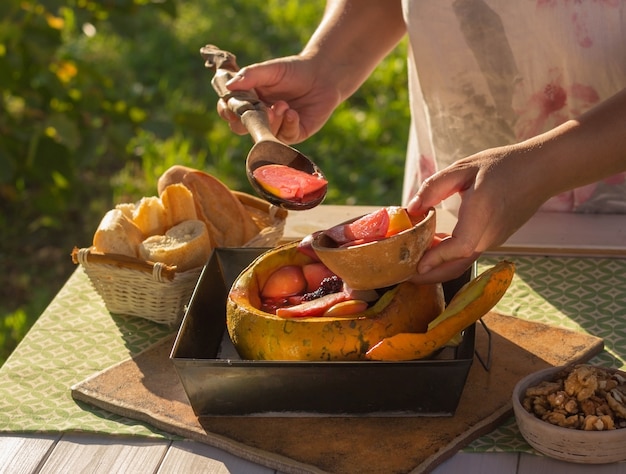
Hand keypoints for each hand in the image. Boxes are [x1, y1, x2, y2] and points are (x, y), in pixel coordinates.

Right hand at [217, 55, 342, 143]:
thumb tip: (228, 86)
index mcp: (249, 100)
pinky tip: (293, 113)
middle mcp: (260, 116)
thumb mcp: (270, 70)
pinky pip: (285, 136)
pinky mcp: (294, 133)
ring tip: (284, 104)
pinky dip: (288, 124)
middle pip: (241, 128)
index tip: (230, 107)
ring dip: (273, 120)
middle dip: (248, 120)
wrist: (323, 75)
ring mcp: (276, 127)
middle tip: (261, 109)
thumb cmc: (294, 70)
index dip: (227, 111)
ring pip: (264, 133)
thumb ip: (250, 76)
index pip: (229, 110)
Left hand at [406, 145, 548, 283]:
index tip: (416, 266)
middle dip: (431, 275)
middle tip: (405, 275)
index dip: (437, 258)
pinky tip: (432, 247)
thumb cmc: (502, 165)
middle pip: (458, 264)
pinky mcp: (496, 240)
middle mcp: (490, 233)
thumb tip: (411, 208)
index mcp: (483, 213)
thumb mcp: (464, 168)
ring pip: (463, 261)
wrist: (542, 171)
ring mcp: (495, 239)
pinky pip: (469, 253)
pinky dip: (450, 256)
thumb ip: (434, 187)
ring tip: (412, 264)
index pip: (459, 246)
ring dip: (438, 267)